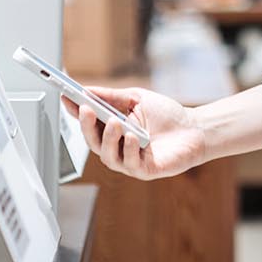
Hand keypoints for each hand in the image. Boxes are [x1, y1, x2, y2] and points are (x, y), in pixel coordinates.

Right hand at [68, 86, 206, 180]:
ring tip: (115, 123)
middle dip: (87, 126)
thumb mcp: (136, 99)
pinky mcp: (144, 170)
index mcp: (113, 128)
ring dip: (109, 139)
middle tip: (87, 110)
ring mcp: (129, 160)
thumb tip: (87, 90)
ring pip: (108, 155)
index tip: (66, 98)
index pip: (89, 122)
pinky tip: (133, 137)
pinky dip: (129, 149)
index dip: (76, 112)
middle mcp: (117, 146)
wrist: (195, 129)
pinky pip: (130, 163)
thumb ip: (112, 96)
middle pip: (93, 141)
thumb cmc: (166, 115)